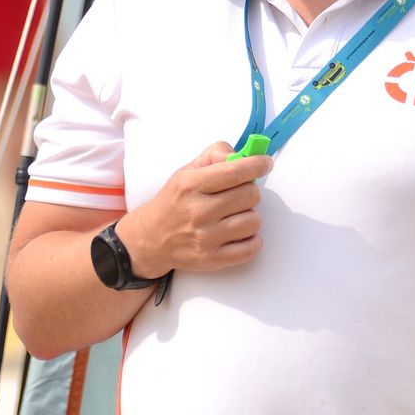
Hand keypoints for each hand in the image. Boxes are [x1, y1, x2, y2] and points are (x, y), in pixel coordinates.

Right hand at [117, 142, 273, 277]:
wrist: (149, 240)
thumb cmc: (174, 202)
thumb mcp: (186, 171)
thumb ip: (215, 155)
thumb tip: (242, 156)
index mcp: (191, 185)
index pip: (235, 171)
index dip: (257, 164)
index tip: (265, 163)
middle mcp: (198, 211)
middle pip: (251, 195)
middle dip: (249, 191)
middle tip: (237, 196)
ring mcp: (206, 238)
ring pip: (254, 221)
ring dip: (249, 217)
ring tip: (234, 217)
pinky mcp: (212, 259)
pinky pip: (251, 248)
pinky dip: (251, 241)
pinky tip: (238, 235)